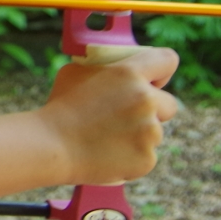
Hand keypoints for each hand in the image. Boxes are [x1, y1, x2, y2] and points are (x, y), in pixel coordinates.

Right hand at [37, 47, 180, 184]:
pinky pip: (146, 156)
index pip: (167, 60)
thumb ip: (106, 68)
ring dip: (139, 135)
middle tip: (126, 116)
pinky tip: (108, 154)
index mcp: (130, 73)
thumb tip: (114, 67)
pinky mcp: (146, 159)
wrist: (51, 146)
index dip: (162, 72)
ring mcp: (149, 132)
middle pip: (169, 105)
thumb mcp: (77, 72)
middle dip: (154, 110)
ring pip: (155, 133)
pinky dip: (131, 157)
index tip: (153, 81)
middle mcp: (145, 100)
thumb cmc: (60, 107)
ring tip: (106, 138)